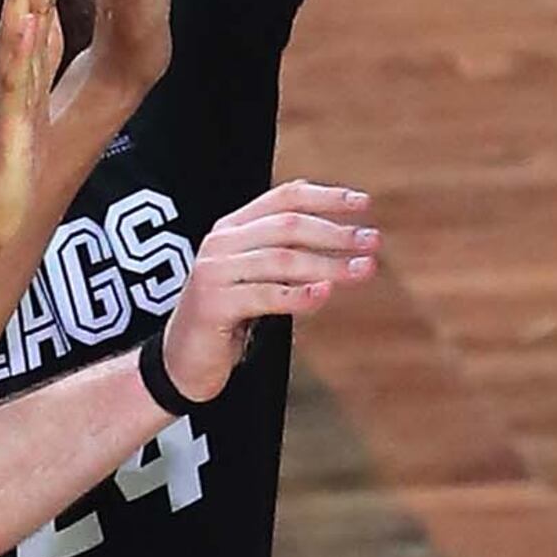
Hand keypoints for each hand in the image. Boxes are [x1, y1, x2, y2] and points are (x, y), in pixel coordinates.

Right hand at [0, 0, 73, 237]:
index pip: (39, 16)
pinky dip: (20, 55)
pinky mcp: (8, 132)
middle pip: (27, 16)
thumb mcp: (27, 111)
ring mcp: (9, 104)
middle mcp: (14, 83)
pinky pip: (14, 88)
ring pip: (15, 42)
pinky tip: (30, 25)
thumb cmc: (8, 174)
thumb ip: (34, 69)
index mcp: (24, 78)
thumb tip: (44, 29)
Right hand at [157, 181, 380, 403]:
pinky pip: (265, 295)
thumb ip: (286, 254)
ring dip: (329, 264)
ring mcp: (214, 272)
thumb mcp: (256, 276)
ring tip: (363, 270)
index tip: (364, 203)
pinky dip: (298, 294)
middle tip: (373, 241)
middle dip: (336, 232)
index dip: (326, 196)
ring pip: (282, 259)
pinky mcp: (213, 305)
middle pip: (288, 226)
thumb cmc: (230, 316)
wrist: (183, 361)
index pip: (285, 197)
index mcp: (232, 227)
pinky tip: (325, 294)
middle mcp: (221, 242)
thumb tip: (345, 239)